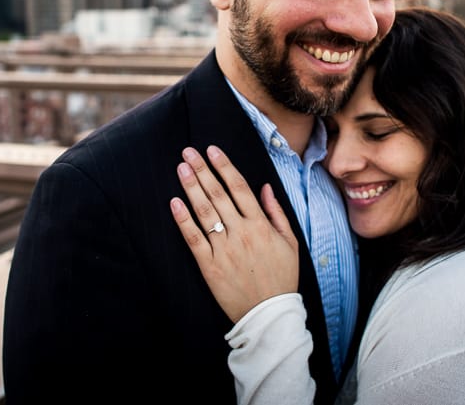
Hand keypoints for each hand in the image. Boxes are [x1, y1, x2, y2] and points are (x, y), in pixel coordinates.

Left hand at [170, 145, 298, 322]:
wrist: (270, 314)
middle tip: (188, 152)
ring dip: (191, 187)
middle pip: (218, 194)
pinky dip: (183, 220)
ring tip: (181, 168)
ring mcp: (224, 249)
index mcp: (260, 225)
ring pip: (204, 212)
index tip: (212, 150)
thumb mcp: (290, 242)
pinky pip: (193, 239)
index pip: (239, 187)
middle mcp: (241, 233)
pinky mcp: (210, 266)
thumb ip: (276, 212)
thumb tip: (264, 187)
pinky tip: (174, 202)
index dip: (224, 166)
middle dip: (202, 170)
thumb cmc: (282, 277)